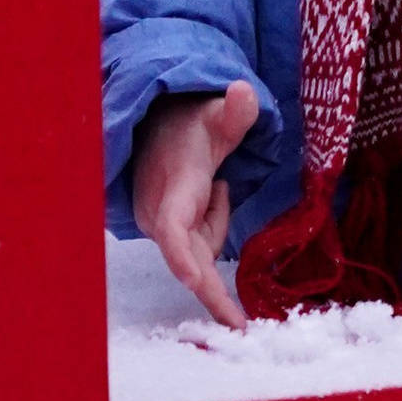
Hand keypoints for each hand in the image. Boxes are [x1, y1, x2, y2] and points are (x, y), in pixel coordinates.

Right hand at [132, 80, 260, 328]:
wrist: (158, 128)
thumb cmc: (190, 124)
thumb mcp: (217, 115)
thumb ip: (235, 111)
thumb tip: (244, 91)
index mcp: (175, 188)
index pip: (173, 229)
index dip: (182, 257)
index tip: (197, 285)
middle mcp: (159, 215)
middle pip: (192, 257)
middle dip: (215, 276)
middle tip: (239, 309)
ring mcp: (157, 228)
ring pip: (199, 252)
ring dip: (217, 225)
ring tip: (218, 182)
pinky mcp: (162, 235)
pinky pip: (196, 247)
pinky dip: (211, 227)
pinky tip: (211, 193)